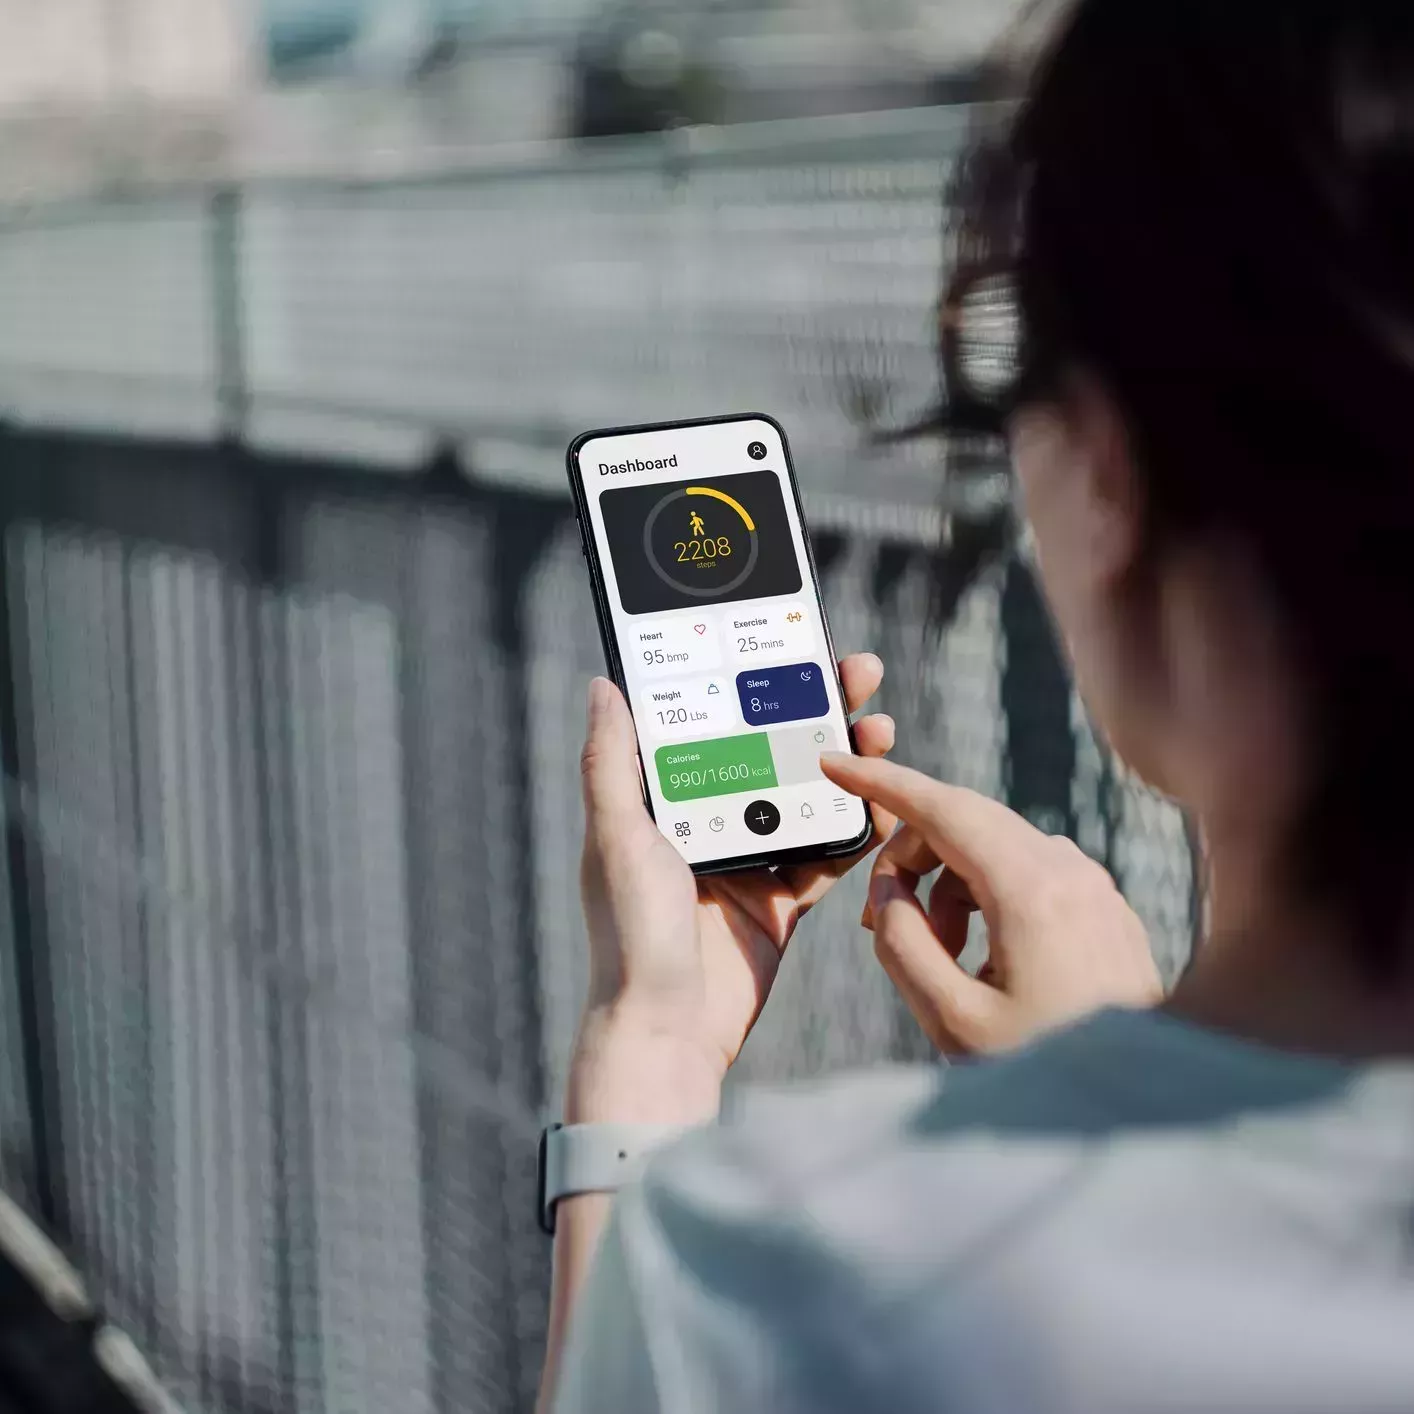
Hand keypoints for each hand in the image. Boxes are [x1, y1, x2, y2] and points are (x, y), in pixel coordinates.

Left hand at [573, 656, 895, 1120]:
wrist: (667, 1033)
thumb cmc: (629, 935)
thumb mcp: (616, 836)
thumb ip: (612, 761)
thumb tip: (604, 684)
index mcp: (663, 800)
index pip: (715, 720)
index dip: (754, 681)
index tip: (791, 644)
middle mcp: (705, 822)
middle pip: (771, 749)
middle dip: (816, 708)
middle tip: (858, 674)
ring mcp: (746, 861)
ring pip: (806, 795)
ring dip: (845, 761)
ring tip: (881, 730)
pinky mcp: (780, 903)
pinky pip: (826, 857)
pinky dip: (857, 831)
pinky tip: (883, 803)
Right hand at [820, 754, 1161, 1055]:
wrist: (1148, 1108)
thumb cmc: (1050, 1073)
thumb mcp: (954, 1023)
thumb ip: (902, 945)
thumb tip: (889, 892)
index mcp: (1031, 892)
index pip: (943, 808)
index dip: (882, 782)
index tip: (836, 764)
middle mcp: (1070, 872)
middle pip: (966, 821)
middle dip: (909, 855)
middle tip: (876, 919)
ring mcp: (1094, 886)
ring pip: (995, 847)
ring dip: (949, 883)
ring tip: (942, 959)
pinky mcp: (1105, 907)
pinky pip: (1029, 871)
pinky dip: (986, 894)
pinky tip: (982, 959)